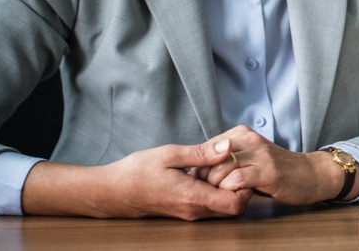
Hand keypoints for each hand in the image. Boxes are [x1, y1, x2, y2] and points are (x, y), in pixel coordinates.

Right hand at [22, 137, 251, 218]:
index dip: (246, 186)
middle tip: (232, 164)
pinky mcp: (185, 210)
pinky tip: (205, 173)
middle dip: (241, 187)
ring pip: (222, 207)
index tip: (240, 167)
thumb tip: (228, 146)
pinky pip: (210, 205)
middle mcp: (195, 210)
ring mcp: (190, 213)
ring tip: (218, 167)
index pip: (237, 203)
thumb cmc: (137, 172)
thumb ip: (201, 153)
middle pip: (234, 207)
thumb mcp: (169, 155)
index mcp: (193, 197)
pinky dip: (215, 191)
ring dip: (227, 189)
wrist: (112, 191)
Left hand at [202, 125, 358, 204]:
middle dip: (206, 180)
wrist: (311, 174)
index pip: (205, 148)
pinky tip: (236, 195)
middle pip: (209, 159)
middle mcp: (249, 139)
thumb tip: (197, 168)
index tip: (206, 182)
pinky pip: (237, 179)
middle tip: (212, 191)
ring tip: (224, 194)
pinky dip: (230, 190)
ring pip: (220, 169)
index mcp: (241, 133)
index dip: (201, 169)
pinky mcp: (268, 171)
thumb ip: (226, 157)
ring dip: (217, 187)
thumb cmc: (276, 170)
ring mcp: (259, 154)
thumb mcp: (249, 156)